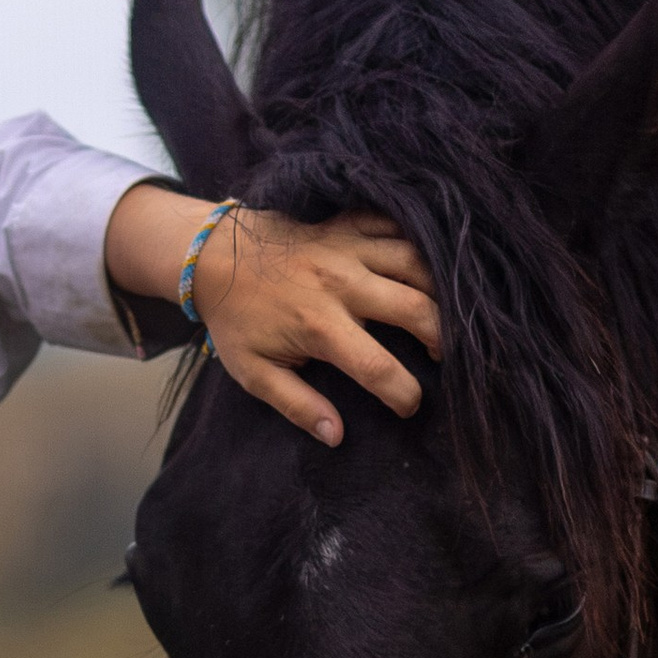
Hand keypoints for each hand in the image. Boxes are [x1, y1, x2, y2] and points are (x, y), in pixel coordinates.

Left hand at [104, 185, 440, 445]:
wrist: (212, 255)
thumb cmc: (235, 318)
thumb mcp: (252, 372)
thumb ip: (295, 405)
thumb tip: (335, 436)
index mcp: (319, 325)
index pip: (379, 368)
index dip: (404, 395)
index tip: (409, 406)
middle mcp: (342, 283)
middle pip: (416, 309)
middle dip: (442, 340)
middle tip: (443, 358)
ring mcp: (347, 247)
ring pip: (416, 262)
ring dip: (440, 290)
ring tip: (445, 314)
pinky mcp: (347, 221)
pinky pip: (397, 225)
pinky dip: (419, 243)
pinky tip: (429, 266)